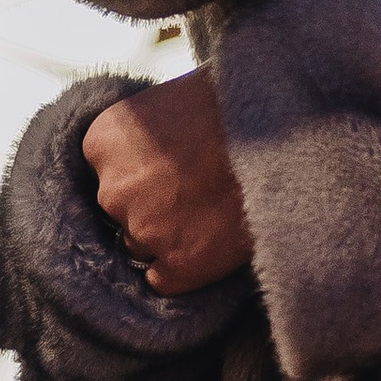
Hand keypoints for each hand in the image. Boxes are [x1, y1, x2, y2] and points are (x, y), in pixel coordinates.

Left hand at [82, 70, 254, 294]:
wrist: (277, 127)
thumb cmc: (228, 104)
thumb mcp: (166, 101)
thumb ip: (137, 138)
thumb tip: (134, 158)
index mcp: (103, 141)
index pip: (103, 173)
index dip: (136, 172)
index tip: (166, 164)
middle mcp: (113, 189)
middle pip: (120, 211)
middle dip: (149, 204)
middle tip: (192, 186)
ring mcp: (144, 231)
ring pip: (142, 245)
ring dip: (167, 235)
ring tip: (209, 208)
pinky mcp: (178, 267)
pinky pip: (163, 279)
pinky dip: (183, 266)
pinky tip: (210, 237)